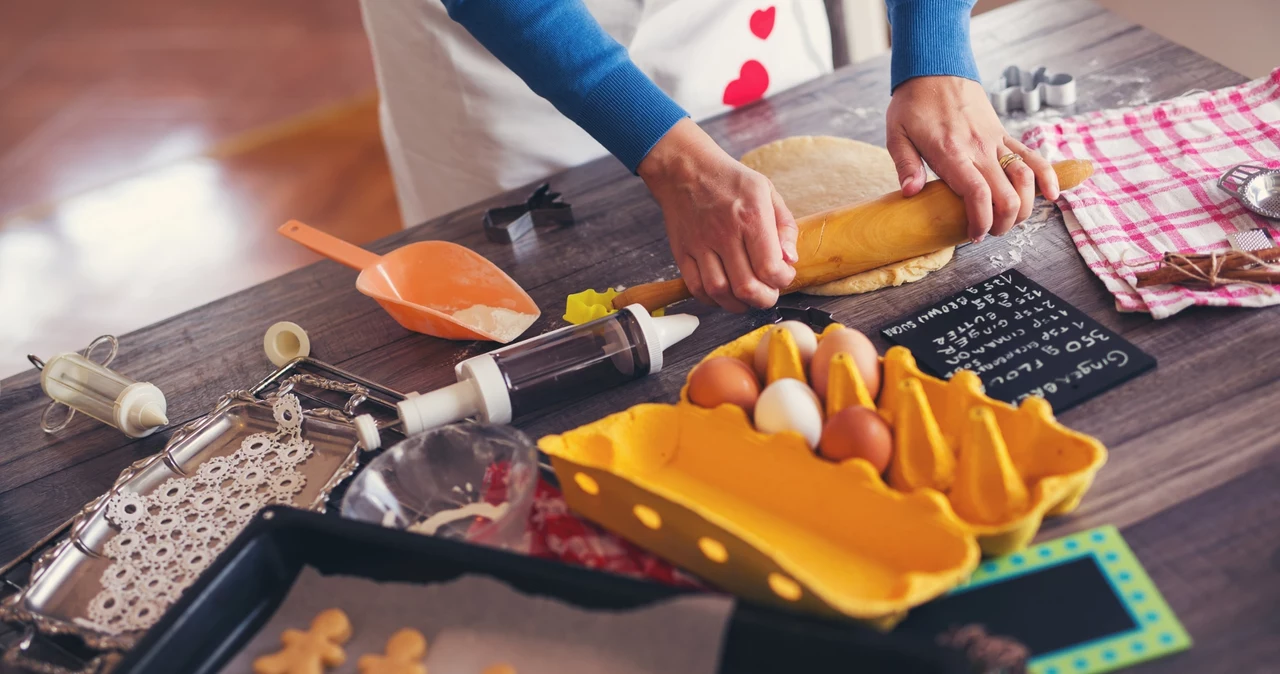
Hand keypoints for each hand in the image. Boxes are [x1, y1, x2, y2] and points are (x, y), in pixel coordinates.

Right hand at [638, 118, 797, 311]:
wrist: (685, 169)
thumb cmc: (729, 180)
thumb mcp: (767, 191)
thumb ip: (784, 227)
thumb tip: (790, 261)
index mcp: (751, 217)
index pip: (770, 268)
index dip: (782, 281)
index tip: (784, 276)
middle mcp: (724, 233)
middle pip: (746, 287)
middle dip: (764, 299)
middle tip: (769, 293)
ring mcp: (700, 245)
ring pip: (720, 292)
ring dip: (739, 304)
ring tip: (749, 298)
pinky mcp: (682, 252)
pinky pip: (696, 287)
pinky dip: (713, 299)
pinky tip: (725, 294)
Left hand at [886, 76, 1060, 240]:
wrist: (936, 68)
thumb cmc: (913, 104)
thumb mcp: (897, 134)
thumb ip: (905, 165)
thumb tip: (910, 192)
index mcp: (952, 152)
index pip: (977, 194)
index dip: (982, 220)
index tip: (976, 235)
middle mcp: (979, 148)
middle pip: (1006, 194)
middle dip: (1003, 222)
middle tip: (989, 233)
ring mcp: (996, 140)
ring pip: (1025, 178)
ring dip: (1025, 206)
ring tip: (1011, 220)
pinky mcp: (1004, 134)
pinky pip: (1032, 156)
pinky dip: (1047, 176)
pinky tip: (1051, 195)